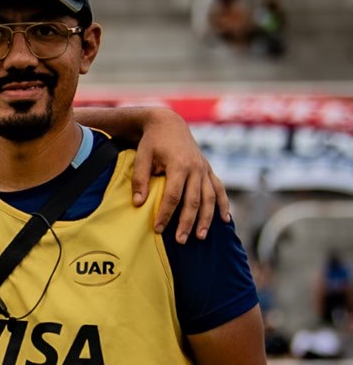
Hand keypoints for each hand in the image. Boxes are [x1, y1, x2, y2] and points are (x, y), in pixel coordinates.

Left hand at [131, 108, 229, 241]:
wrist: (169, 123)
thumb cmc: (152, 142)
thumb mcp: (142, 157)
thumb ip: (141, 180)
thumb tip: (138, 203)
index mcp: (179, 165)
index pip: (173, 195)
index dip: (166, 213)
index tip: (158, 229)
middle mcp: (196, 168)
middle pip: (194, 200)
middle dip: (187, 222)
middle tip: (180, 241)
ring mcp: (204, 169)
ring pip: (209, 198)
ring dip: (206, 218)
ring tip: (200, 237)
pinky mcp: (208, 170)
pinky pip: (219, 189)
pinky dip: (223, 204)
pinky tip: (225, 220)